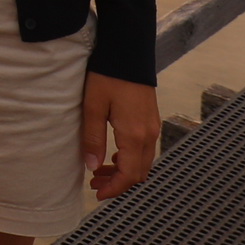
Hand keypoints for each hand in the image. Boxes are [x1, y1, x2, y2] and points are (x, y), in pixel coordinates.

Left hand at [82, 71, 160, 200]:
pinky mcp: (151, 119)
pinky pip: (145, 149)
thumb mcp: (93, 107)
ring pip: (143, 161)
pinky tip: (114, 154)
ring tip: (100, 169)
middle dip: (118, 182)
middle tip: (95, 183)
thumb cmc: (107, 76)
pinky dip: (130, 158)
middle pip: (139, 172)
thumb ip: (93, 138)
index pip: (129, 175)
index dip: (115, 189)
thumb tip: (92, 167)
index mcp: (134, 135)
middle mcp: (149, 134)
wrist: (127, 50)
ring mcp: (152, 127)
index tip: (98, 194)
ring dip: (124, 170)